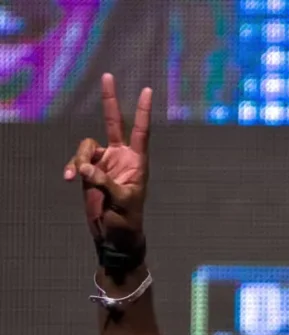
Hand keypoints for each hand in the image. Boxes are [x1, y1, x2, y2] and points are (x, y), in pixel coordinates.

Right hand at [63, 73, 151, 249]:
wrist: (114, 234)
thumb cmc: (127, 219)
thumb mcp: (121, 201)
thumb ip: (104, 182)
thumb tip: (85, 167)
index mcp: (137, 162)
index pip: (140, 131)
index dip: (143, 111)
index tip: (147, 90)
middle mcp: (121, 157)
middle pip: (114, 122)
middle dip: (110, 100)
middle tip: (108, 76)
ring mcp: (104, 163)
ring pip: (87, 146)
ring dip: (80, 158)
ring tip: (78, 178)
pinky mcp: (89, 171)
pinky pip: (77, 161)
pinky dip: (73, 167)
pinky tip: (70, 179)